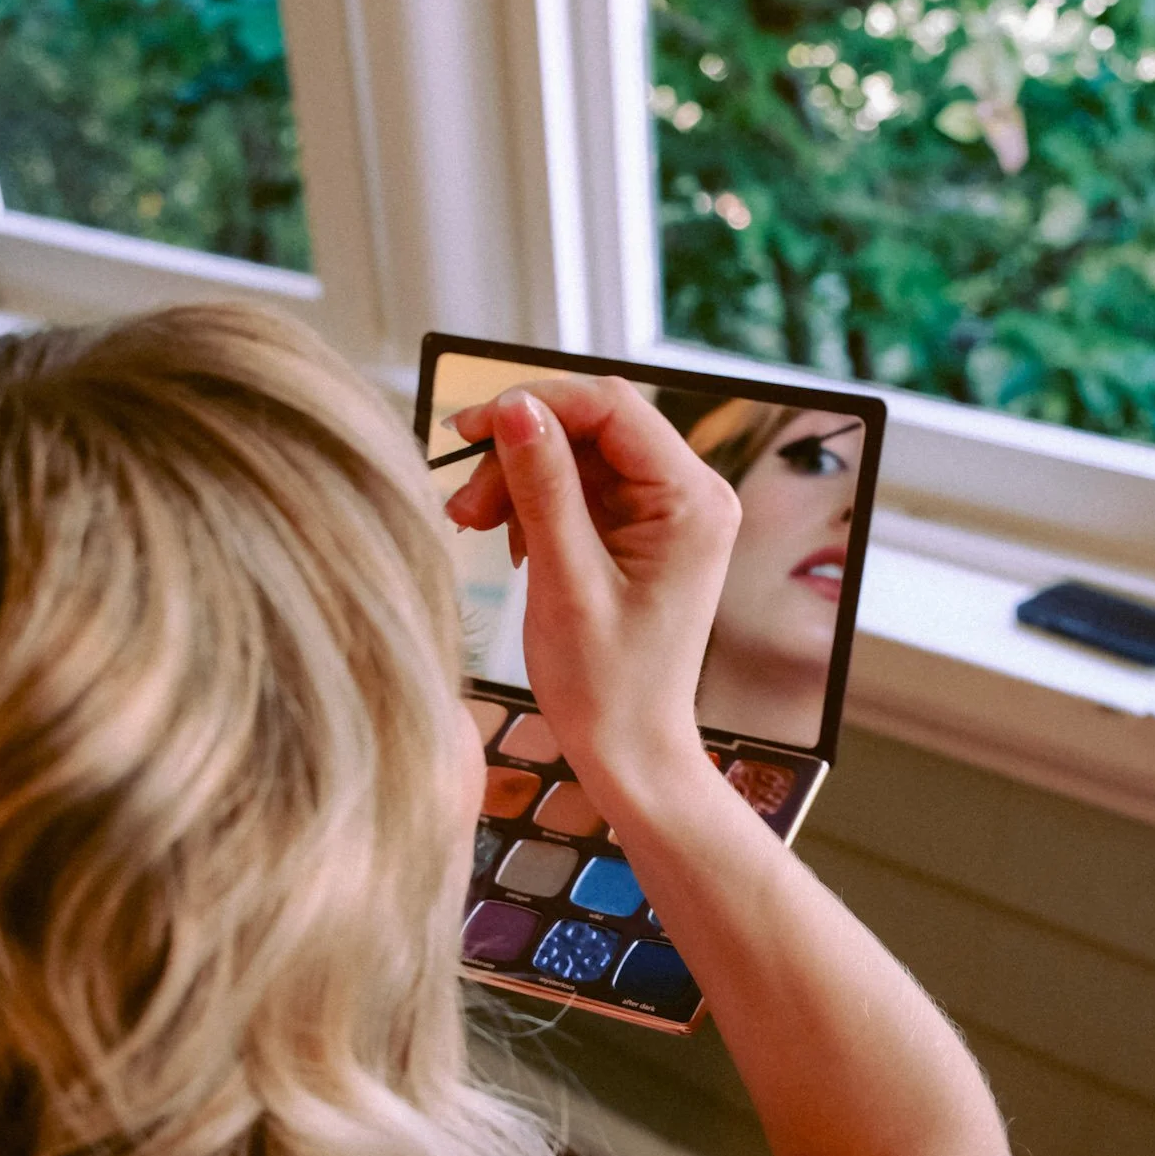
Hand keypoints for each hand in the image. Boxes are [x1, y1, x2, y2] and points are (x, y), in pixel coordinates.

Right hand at [443, 377, 739, 803]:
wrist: (628, 752)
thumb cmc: (606, 686)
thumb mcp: (565, 580)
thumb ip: (543, 486)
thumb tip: (514, 405)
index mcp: (692, 501)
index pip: (612, 407)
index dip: (537, 403)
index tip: (469, 428)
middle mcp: (691, 495)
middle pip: (592, 428)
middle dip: (521, 451)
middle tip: (462, 500)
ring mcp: (668, 513)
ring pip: (578, 456)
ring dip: (519, 480)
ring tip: (470, 525)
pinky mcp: (642, 532)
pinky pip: (581, 489)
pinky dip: (535, 503)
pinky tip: (507, 542)